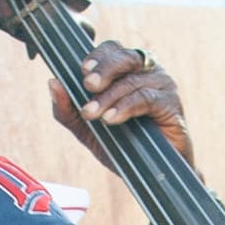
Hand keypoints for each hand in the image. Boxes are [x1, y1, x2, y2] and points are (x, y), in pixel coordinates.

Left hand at [52, 44, 195, 167]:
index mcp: (128, 70)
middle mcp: (147, 72)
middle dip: (104, 69)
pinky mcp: (172, 103)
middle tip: (88, 86)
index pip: (112, 49)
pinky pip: (146, 97)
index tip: (83, 70)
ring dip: (109, 96)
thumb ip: (68, 110)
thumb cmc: (122, 146)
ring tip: (94, 114)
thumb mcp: (88, 130)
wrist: (150, 175)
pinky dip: (126, 107)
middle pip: (125, 57)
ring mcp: (162, 85)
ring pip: (132, 80)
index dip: (98, 55)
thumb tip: (52, 82)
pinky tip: (111, 118)